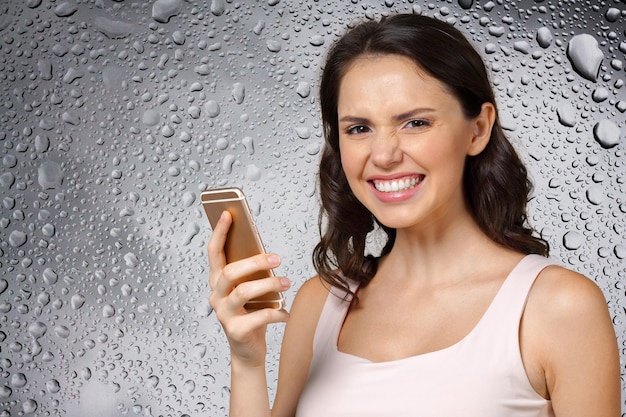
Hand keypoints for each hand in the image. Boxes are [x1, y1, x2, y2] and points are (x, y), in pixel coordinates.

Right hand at [207, 210, 289, 365]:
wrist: (248, 350)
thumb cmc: (251, 313)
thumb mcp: (250, 289)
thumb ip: (252, 273)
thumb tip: (267, 254)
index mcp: (217, 281)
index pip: (214, 252)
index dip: (219, 233)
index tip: (228, 213)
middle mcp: (216, 296)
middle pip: (230, 272)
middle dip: (254, 262)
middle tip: (276, 258)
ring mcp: (224, 314)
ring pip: (243, 292)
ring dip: (269, 285)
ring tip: (286, 283)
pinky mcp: (236, 331)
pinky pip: (259, 317)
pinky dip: (277, 313)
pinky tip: (286, 312)